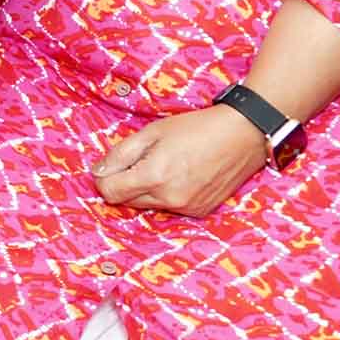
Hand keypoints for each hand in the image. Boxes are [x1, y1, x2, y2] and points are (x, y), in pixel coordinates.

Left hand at [93, 105, 269, 216]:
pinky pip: (170, 207)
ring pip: (149, 205)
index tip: (109, 166)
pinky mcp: (201, 211)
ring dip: (146, 189)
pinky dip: (167, 194)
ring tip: (164, 164)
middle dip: (124, 183)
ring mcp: (188, 208)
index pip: (110, 192)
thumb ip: (121, 154)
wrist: (242, 135)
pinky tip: (180, 174)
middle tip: (138, 160)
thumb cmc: (196, 128)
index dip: (104, 178)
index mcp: (155, 177)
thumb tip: (97, 172)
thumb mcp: (152, 132)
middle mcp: (170, 199)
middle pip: (127, 201)